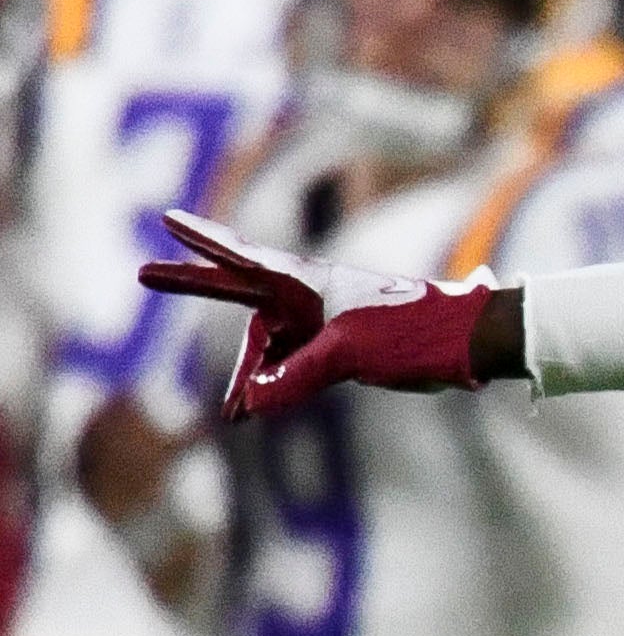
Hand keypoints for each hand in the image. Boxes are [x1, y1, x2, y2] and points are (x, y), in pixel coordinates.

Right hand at [138, 212, 491, 418]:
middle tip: (143, 273)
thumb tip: (251, 404)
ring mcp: (322, 321)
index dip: (204, 241)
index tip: (168, 219)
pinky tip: (254, 413)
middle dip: (193, 286)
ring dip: (247, 379)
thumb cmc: (415, 333)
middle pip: (238, 293)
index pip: (245, 258)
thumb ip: (295, 376)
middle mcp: (310, 296)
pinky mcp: (337, 348)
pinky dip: (270, 386)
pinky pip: (287, 366)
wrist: (468, 345)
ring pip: (265, 347)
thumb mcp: (349, 355)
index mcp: (310, 282)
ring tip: (234, 416)